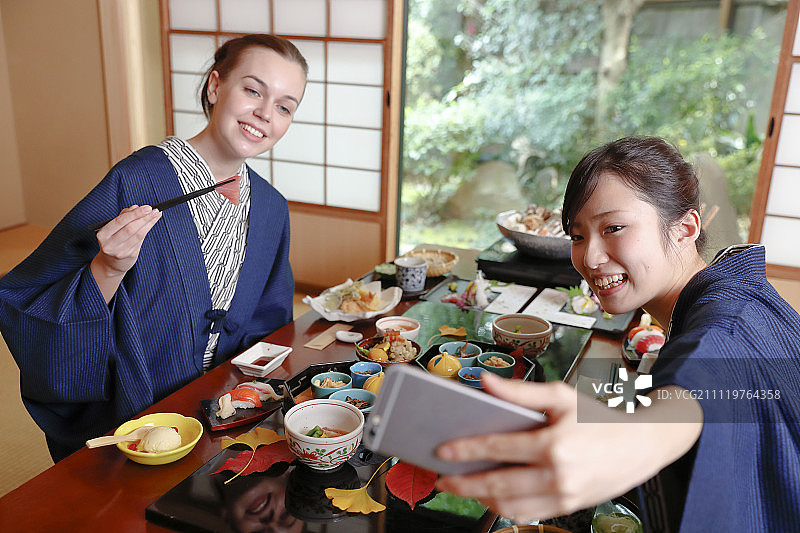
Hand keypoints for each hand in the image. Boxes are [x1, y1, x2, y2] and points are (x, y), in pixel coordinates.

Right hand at [90, 205, 160, 301]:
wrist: (111, 263)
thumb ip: (124, 216)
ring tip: (157, 214)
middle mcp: (110, 244)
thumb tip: (136, 207)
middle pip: (130, 228)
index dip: (135, 214)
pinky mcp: (130, 255)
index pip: (120, 221)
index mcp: (103, 234)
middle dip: (144, 217)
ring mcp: (120, 251)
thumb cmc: (113, 240)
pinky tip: (152, 223)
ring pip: (138, 234)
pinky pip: (141, 240)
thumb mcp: (113, 229)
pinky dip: (148, 229)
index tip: (146, 207)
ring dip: (149, 223)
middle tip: (154, 210)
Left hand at [434, 373, 694, 521]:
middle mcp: (559, 475)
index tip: (443, 451)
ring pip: (510, 506)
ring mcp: (565, 496)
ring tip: (464, 487)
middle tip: (443, 480)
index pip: (498, 449)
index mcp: (554, 444)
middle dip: (464, 484)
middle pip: (498, 485)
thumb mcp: (561, 396)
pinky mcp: (571, 507)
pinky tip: (492, 494)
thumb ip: (519, 392)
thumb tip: (485, 382)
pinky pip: (529, 513)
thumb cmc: (601, 416)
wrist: (646, 442)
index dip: (466, 451)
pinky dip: (505, 507)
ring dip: (481, 499)